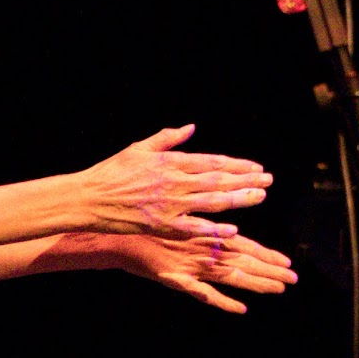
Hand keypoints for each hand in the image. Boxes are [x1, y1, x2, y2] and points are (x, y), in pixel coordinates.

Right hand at [80, 125, 273, 240]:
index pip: (213, 162)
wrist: (89, 198)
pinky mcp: (162, 225)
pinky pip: (194, 228)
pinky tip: (232, 230)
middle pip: (219, 180)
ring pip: (213, 202)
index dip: (237, 165)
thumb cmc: (112, 172)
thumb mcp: (140, 148)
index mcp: (171, 162)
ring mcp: (170, 205)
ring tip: (260, 197)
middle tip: (269, 181)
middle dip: (247, 180)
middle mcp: (175, 182)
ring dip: (239, 200)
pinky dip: (213, 229)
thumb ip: (168, 138)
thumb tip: (191, 127)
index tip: (257, 167)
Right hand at [116, 233, 298, 311]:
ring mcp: (195, 267)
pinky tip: (240, 310)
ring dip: (258, 284)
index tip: (288, 262)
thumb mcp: (182, 221)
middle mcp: (207, 250)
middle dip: (271, 271)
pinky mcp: (180, 281)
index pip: (247, 246)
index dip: (268, 255)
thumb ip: (205, 227)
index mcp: (209, 235)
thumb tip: (227, 230)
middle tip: (293, 279)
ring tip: (279, 289)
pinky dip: (224, 303)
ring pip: (235, 278)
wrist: (120, 238)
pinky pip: (206, 295)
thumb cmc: (150, 226)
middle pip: (247, 263)